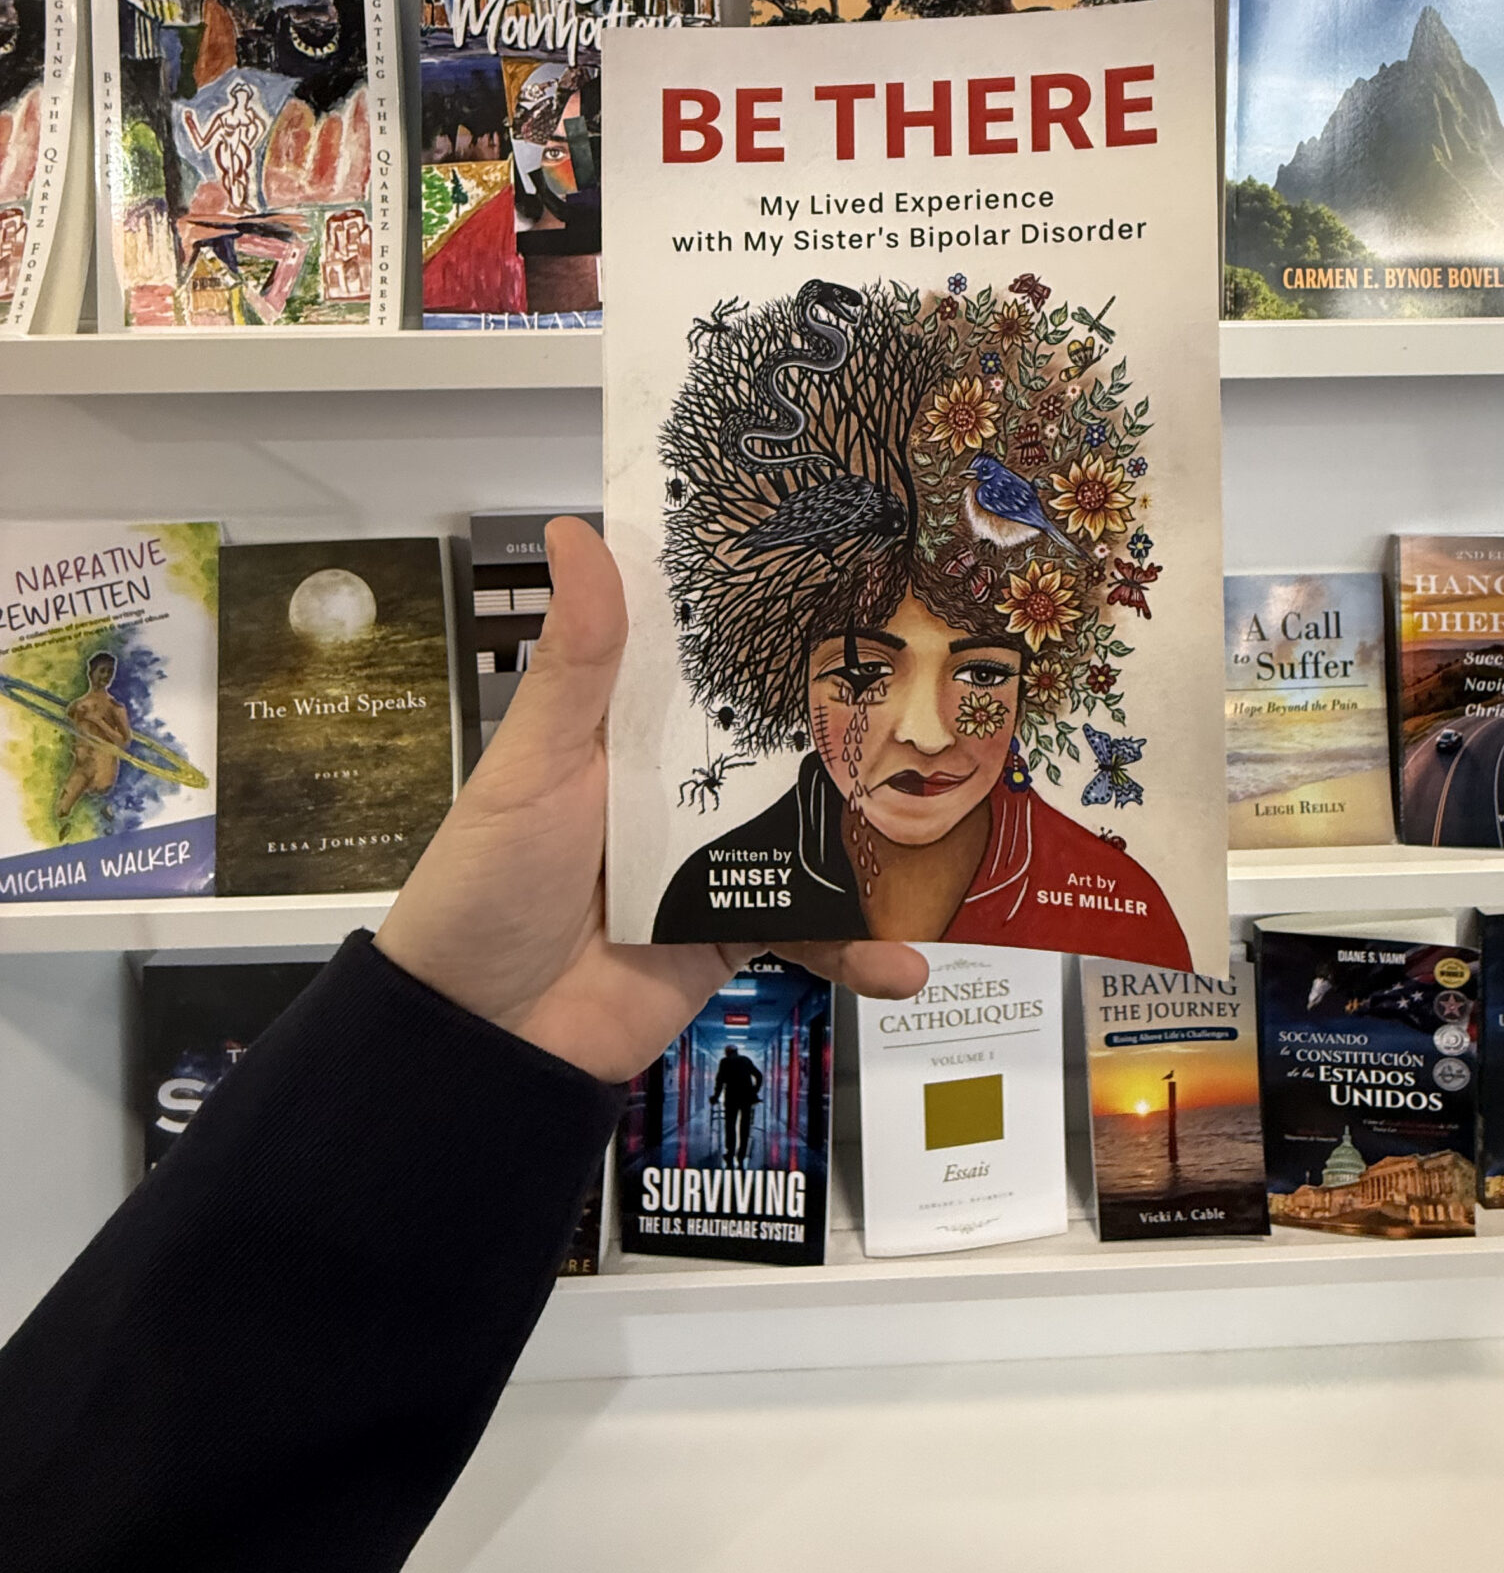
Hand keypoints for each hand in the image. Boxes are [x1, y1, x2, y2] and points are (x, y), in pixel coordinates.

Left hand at [376, 517, 927, 1082]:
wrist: (482, 1040)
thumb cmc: (482, 888)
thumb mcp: (532, 766)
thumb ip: (577, 661)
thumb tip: (579, 532)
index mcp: (630, 728)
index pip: (712, 653)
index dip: (773, 611)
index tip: (854, 557)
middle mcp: (680, 785)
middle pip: (782, 738)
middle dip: (859, 720)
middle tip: (951, 684)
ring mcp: (711, 861)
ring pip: (813, 831)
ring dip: (878, 837)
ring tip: (953, 822)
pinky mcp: (731, 932)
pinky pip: (812, 932)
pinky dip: (860, 950)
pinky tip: (906, 963)